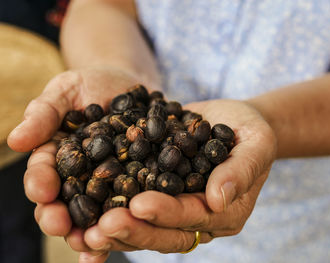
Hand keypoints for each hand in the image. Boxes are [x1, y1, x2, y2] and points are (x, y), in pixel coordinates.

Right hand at [7, 67, 142, 260]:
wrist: (130, 85)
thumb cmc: (92, 84)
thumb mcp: (66, 90)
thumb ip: (44, 113)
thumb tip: (15, 140)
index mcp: (57, 156)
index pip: (42, 174)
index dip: (39, 184)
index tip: (42, 192)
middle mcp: (80, 176)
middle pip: (66, 202)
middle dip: (60, 217)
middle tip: (61, 227)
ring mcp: (109, 182)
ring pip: (97, 212)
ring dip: (92, 230)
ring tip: (93, 246)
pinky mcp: (137, 182)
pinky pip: (132, 204)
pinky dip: (129, 222)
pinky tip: (131, 236)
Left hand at [80, 99, 276, 261]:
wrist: (233, 121)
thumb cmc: (250, 131)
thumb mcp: (256, 144)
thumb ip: (242, 170)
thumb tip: (219, 199)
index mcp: (224, 211)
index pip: (194, 217)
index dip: (167, 213)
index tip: (140, 205)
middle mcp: (198, 216)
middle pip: (165, 232)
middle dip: (135, 230)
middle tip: (102, 227)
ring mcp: (177, 206)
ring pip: (145, 226)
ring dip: (117, 229)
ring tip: (85, 229)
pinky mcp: (159, 191)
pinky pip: (134, 204)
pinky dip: (109, 208)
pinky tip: (84, 206)